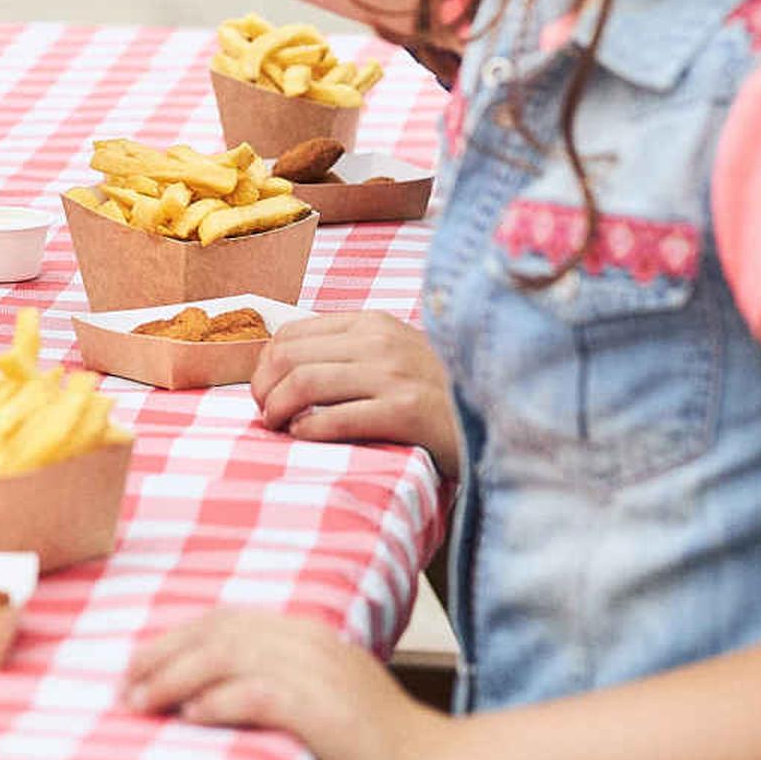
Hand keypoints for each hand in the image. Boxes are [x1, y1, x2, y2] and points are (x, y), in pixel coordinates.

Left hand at [126, 609, 454, 759]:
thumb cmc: (378, 758)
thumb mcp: (322, 707)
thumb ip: (275, 692)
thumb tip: (203, 704)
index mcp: (310, 635)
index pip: (226, 621)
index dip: (173, 640)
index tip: (134, 668)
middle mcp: (312, 644)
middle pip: (218, 633)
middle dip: (161, 657)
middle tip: (124, 689)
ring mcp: (321, 675)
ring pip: (229, 658)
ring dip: (175, 679)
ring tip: (140, 705)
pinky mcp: (327, 714)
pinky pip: (260, 695)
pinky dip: (219, 703)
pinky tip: (191, 718)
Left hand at [254, 312, 460, 476]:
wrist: (498, 418)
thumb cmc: (436, 393)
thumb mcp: (394, 354)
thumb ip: (349, 352)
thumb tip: (282, 370)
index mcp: (372, 323)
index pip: (291, 333)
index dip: (264, 365)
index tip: (262, 390)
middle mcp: (381, 342)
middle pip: (290, 358)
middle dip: (263, 389)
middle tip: (264, 414)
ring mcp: (395, 376)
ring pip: (305, 383)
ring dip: (277, 410)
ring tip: (276, 428)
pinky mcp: (406, 412)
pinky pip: (338, 418)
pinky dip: (309, 429)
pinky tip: (303, 437)